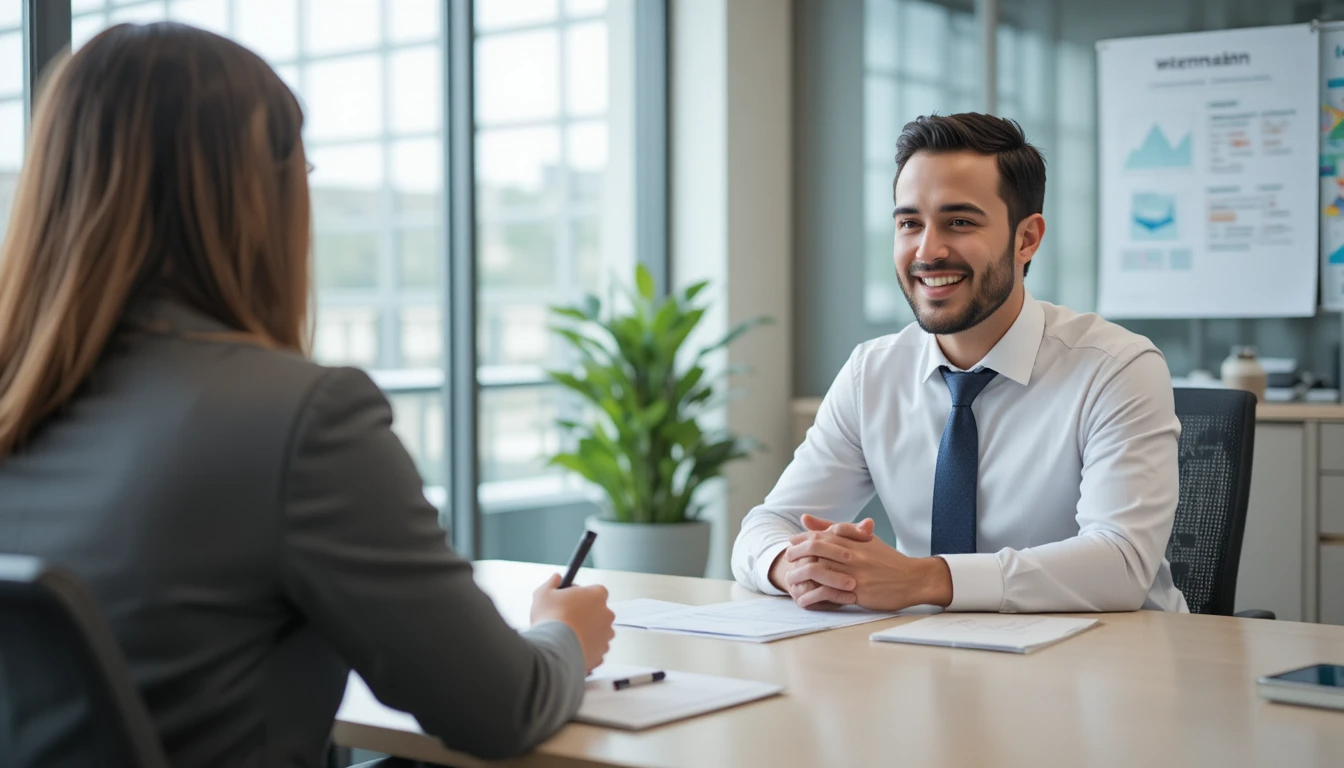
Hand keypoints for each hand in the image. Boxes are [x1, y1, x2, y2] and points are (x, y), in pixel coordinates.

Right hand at [530, 574, 614, 672]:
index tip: (570, 599)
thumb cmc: (551, 618)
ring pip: (599, 632)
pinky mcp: (601, 654)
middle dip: (587, 615)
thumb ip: (552, 583)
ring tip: (568, 637)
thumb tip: (557, 578)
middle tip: (568, 619)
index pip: (596, 591)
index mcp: (597, 595)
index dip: (583, 595)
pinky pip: (595, 650)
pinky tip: (571, 649)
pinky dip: (586, 650)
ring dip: (588, 633)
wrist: (554, 648)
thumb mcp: (544, 594)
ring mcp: (606, 636)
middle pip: (599, 612)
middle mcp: (606, 614)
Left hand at [785, 514, 953, 610]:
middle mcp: (853, 554)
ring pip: (820, 570)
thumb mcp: (865, 539)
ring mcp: (855, 573)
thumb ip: (838, 529)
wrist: (913, 578)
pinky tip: (806, 599)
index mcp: (855, 540)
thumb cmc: (888, 560)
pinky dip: (815, 596)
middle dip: (797, 554)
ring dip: (801, 576)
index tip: (792, 542)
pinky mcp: (859, 592)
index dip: (803, 539)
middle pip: (817, 549)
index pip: (822, 535)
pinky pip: (831, 593)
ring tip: (790, 580)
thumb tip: (808, 519)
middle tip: (787, 560)